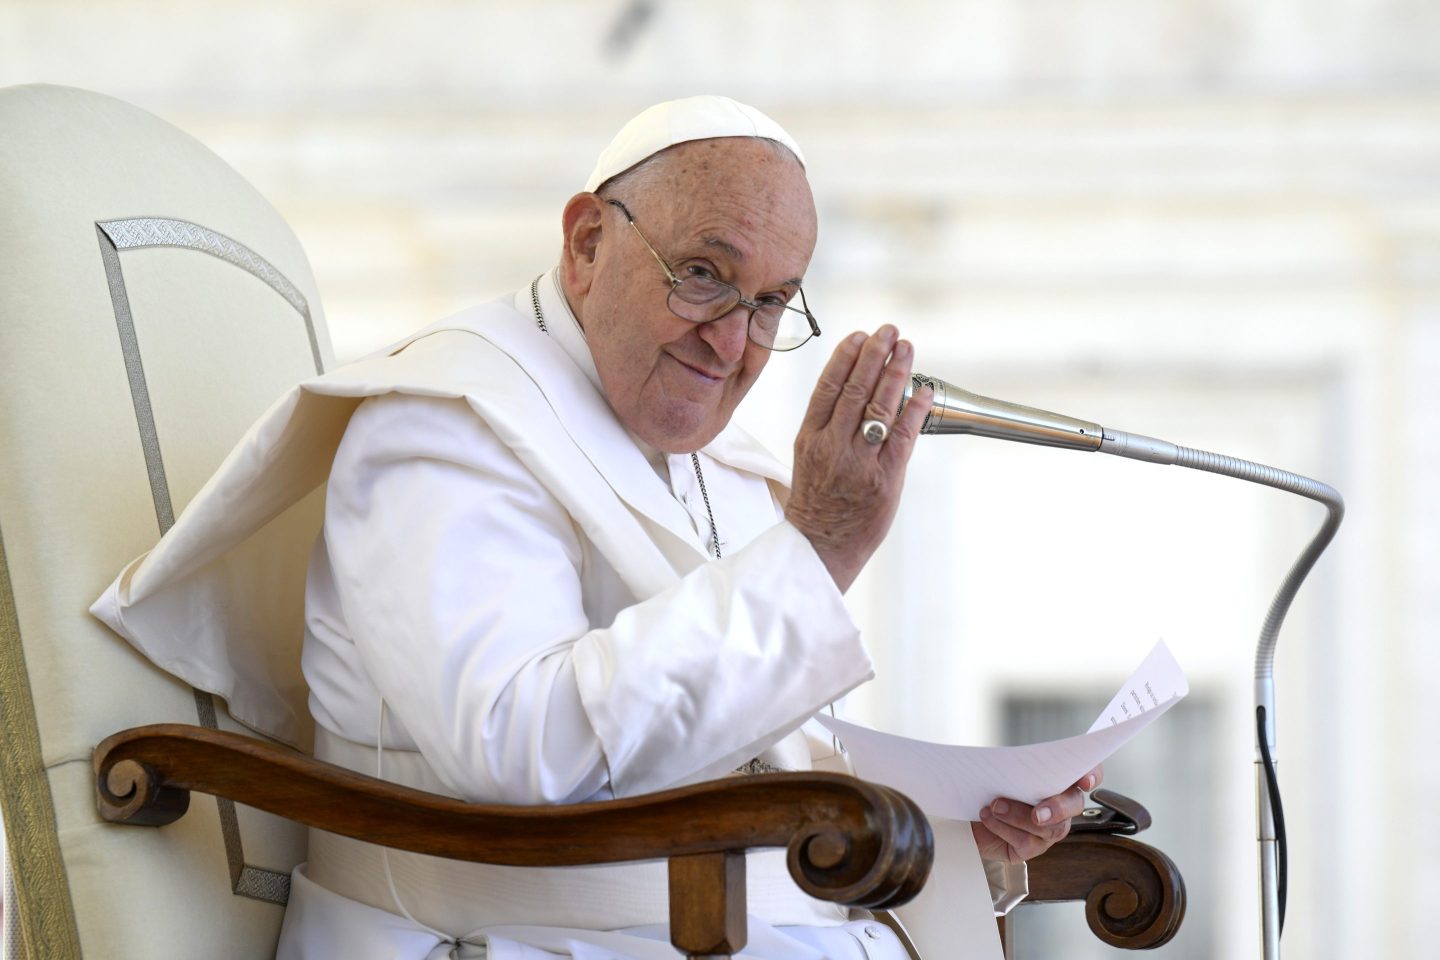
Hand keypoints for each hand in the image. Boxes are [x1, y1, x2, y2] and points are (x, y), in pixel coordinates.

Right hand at [785, 325, 932, 591]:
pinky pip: (901, 436)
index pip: (827, 387)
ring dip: (895, 373)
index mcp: (809, 438)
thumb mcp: (807, 459)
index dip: (844, 357)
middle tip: (888, 331)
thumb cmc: (817, 504)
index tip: (858, 336)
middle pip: (855, 389)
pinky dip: (914, 409)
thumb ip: (827, 427)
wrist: (819, 549)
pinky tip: (922, 390)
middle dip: (874, 355)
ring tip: (906, 349)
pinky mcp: (884, 479)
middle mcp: (832, 446)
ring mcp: (858, 463)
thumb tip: (854, 390)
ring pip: (878, 406)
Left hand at [970, 766, 1102, 863]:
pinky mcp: (1030, 847)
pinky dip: (1004, 828)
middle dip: (1058, 808)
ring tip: (994, 806)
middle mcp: (1060, 805)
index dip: (1092, 775)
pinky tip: (988, 818)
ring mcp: (1048, 829)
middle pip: (1074, 805)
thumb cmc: (988, 783)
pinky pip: (1026, 842)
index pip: (1089, 772)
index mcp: (1058, 779)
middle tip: (1038, 814)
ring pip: (1050, 828)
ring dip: (1019, 816)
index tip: (1085, 781)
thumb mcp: (999, 766)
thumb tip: (1011, 761)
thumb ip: (1014, 762)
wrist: (965, 809)